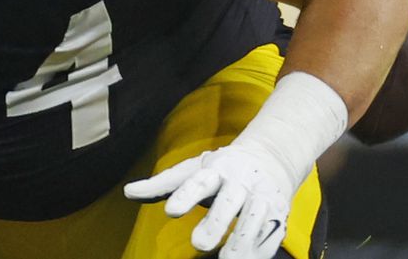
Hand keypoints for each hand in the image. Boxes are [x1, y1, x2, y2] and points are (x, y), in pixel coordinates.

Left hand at [124, 144, 291, 258]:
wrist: (271, 158)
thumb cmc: (222, 169)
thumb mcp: (191, 170)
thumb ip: (161, 184)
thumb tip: (127, 192)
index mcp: (215, 169)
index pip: (197, 181)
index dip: (185, 196)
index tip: (170, 211)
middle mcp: (239, 182)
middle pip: (228, 202)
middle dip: (216, 222)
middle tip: (198, 244)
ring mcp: (262, 197)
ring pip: (254, 219)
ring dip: (243, 240)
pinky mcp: (280, 213)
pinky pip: (271, 234)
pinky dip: (260, 249)